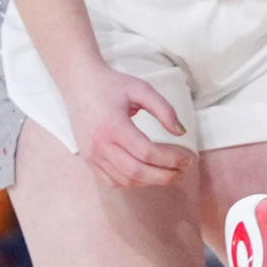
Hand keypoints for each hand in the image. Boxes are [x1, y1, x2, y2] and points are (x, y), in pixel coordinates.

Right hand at [67, 57, 193, 183]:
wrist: (79, 84)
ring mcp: (92, 155)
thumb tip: (181, 132)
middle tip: (182, 171)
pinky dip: (132, 182)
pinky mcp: (89, 160)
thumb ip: (164, 109)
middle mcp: (100, 144)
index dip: (171, 159)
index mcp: (113, 126)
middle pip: (137, 172)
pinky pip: (112, 181)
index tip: (187, 158)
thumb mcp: (141, 89)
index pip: (146, 152)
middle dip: (164, 176)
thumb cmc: (110, 85)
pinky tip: (146, 174)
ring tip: (168, 173)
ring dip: (150, 181)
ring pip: (125, 180)